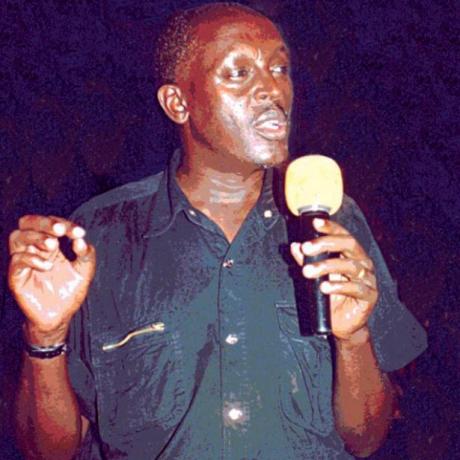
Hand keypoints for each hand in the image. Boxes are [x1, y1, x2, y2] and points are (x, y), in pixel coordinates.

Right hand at [8, 215, 95, 340]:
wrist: (60, 316)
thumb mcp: (85, 271)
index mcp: (51, 245)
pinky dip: (31, 258)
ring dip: (36, 237)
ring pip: (17, 237)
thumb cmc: (70, 291)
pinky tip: (48, 266)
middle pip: (27, 223)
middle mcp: (34, 249)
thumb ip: (86, 255)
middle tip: (60, 230)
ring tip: (53, 245)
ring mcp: (24, 262)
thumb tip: (81, 240)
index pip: (51, 224)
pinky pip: (17, 261)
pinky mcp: (17, 277)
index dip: (65, 224)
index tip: (79, 232)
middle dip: (44, 222)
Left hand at [290, 218, 377, 341]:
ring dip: (326, 267)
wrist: (343, 324)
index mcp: (352, 254)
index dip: (331, 227)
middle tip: (307, 248)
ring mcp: (368, 279)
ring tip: (308, 272)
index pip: (343, 235)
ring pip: (350, 266)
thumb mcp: (316, 276)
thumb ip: (307, 260)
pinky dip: (338, 286)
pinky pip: (355, 288)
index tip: (315, 223)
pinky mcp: (370, 295)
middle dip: (326, 244)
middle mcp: (363, 262)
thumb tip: (295, 246)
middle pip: (349, 245)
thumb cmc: (331, 296)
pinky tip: (324, 288)